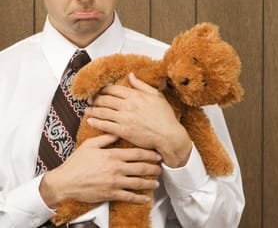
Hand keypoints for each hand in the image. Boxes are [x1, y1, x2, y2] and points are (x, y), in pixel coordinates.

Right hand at [39, 133, 160, 207]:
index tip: (157, 154)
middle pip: (140, 167)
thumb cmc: (77, 162)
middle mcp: (116, 168)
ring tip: (156, 181)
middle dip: (153, 167)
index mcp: (112, 155)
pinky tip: (145, 198)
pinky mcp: (110, 194)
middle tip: (161, 167)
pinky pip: (128, 197)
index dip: (149, 154)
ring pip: (137, 182)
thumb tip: (116, 130)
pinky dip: (138, 198)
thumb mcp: (90, 144)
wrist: (65, 182)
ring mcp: (114, 182)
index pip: (136, 153)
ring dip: (149, 182)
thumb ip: (106, 138)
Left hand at [85, 73, 192, 167]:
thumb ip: (141, 85)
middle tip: (90, 99)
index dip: (103, 89)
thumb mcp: (156, 96)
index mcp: (136, 95)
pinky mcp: (123, 131)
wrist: (168, 135)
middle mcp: (128, 105)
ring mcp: (124, 118)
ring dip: (93, 110)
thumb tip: (131, 75)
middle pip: (105, 99)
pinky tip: (90, 120)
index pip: (113, 89)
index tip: (99, 91)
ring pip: (103, 111)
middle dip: (95, 98)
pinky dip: (96, 122)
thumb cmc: (165, 117)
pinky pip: (105, 125)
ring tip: (87, 109)